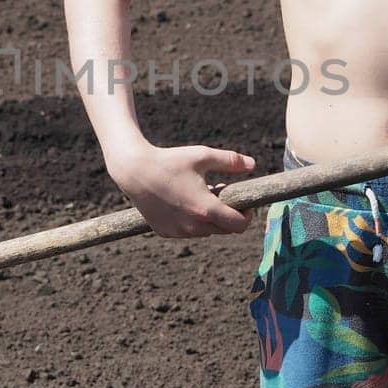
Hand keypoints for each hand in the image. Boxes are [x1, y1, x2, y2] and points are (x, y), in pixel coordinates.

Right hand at [106, 143, 255, 237]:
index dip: (247, 215)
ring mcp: (178, 232)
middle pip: (225, 230)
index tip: (245, 203)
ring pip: (206, 231)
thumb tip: (253, 164)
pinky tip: (184, 201)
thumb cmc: (170, 160)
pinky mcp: (165, 232)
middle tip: (222, 194)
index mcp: (206, 209)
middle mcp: (193, 226)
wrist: (134, 171)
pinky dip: (192, 221)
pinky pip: (187, 231)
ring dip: (210, 218)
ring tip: (202, 195)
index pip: (239, 225)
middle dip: (229, 215)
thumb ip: (230, 160)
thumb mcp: (202, 155)